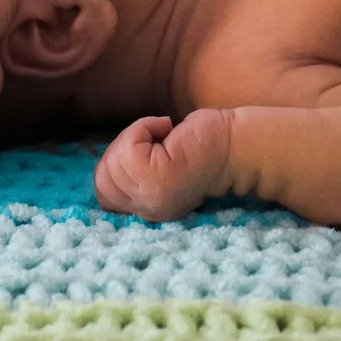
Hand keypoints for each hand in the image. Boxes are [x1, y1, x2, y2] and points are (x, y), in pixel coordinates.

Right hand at [94, 109, 235, 221]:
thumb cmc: (201, 148)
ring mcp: (153, 198)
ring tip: (163, 139)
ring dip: (133, 137)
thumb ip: (132, 176)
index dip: (116, 166)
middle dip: (122, 149)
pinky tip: (167, 131)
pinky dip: (142, 128)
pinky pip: (127, 149)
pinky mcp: (160, 178)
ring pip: (112, 163)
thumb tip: (105, 164)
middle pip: (102, 178)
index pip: (102, 196)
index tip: (146, 153)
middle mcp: (148, 212)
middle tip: (155, 143)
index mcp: (147, 212)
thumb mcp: (156, 168)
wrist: (237, 146)